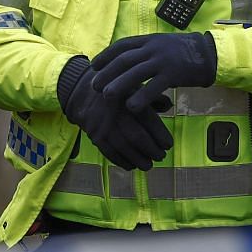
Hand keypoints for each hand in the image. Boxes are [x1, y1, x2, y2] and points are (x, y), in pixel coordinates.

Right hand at [58, 57, 171, 171]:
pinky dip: (122, 161)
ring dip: (138, 159)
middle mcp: (116, 113)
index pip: (149, 121)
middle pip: (138, 137)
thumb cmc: (116, 92)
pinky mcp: (95, 137)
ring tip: (148, 165)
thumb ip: (152, 97)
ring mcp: (104, 127)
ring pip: (124, 148)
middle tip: (161, 157)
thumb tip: (169, 106)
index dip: (161, 136)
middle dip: (152, 150)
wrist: (82, 93)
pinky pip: (109, 153)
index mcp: (129, 99)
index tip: (169, 145)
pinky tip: (131, 166)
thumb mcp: (134, 86)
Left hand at [90, 33, 216, 116]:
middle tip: (94, 86)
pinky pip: (154, 86)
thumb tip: (121, 60)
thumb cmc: (182, 52)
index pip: (121, 46)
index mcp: (149, 40)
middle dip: (107, 73)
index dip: (105, 56)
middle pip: (124, 60)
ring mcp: (163, 60)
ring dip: (119, 84)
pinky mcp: (174, 74)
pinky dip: (141, 97)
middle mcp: (153, 48)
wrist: (209, 53)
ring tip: (106, 96)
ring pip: (136, 72)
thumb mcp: (160, 45)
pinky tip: (131, 107)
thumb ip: (143, 51)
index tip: (94, 67)